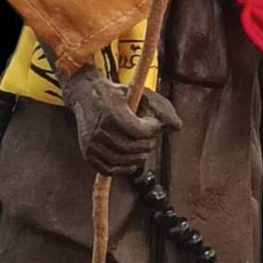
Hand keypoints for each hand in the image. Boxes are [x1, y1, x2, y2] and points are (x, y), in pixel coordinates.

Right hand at [61, 63, 181, 175]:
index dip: (152, 131)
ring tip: (144, 151)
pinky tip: (132, 165)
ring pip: (120, 160)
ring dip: (137, 159)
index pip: (139, 131)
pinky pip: (107, 169)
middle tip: (151, 140)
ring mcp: (91, 143)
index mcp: (112, 113)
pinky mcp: (88, 152)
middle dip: (147, 145)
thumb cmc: (113, 93)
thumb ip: (160, 107)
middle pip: (131, 147)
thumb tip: (177, 127)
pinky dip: (122, 170)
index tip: (155, 126)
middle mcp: (99, 129)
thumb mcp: (137, 92)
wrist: (84, 93)